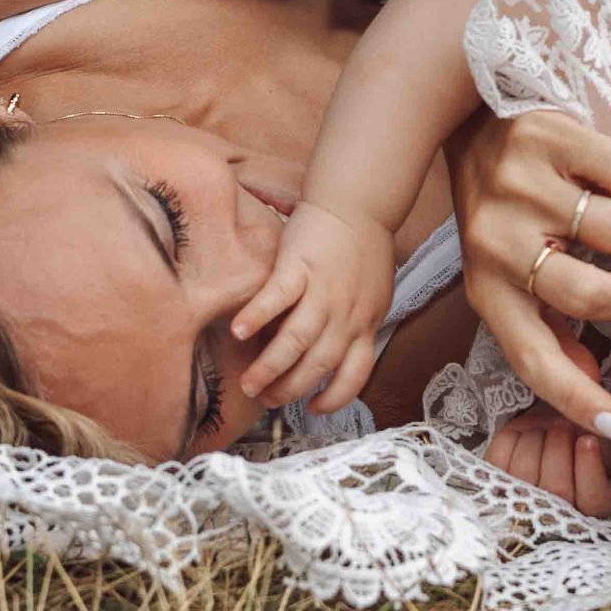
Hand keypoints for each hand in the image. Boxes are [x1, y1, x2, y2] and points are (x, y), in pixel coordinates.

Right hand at [233, 203, 393, 414]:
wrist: (359, 202)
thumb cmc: (364, 247)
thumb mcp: (373, 294)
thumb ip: (355, 322)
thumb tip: (333, 349)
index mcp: (366, 322)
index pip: (355, 374)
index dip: (335, 398)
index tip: (314, 408)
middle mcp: (346, 314)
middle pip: (319, 365)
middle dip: (290, 389)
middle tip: (265, 399)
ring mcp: (323, 291)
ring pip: (296, 341)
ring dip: (270, 367)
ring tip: (248, 383)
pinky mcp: (300, 266)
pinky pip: (276, 299)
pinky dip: (256, 317)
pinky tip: (237, 332)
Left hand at [446, 109, 610, 437]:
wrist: (470, 120)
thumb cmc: (502, 211)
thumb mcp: (507, 275)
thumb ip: (547, 327)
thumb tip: (591, 379)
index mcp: (488, 287)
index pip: (532, 358)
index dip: (575, 397)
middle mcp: (495, 243)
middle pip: (590, 295)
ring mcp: (519, 188)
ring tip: (593, 211)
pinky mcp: (544, 137)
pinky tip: (593, 175)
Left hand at [485, 404, 610, 513]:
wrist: (553, 423)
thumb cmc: (585, 432)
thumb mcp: (607, 435)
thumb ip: (610, 436)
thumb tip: (610, 425)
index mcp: (596, 503)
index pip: (594, 500)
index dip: (588, 470)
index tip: (587, 440)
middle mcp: (559, 510)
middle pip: (557, 491)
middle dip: (559, 450)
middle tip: (563, 424)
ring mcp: (524, 499)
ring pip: (526, 477)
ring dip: (536, 442)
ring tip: (547, 426)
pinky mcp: (497, 482)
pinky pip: (499, 462)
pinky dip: (510, 440)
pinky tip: (523, 432)